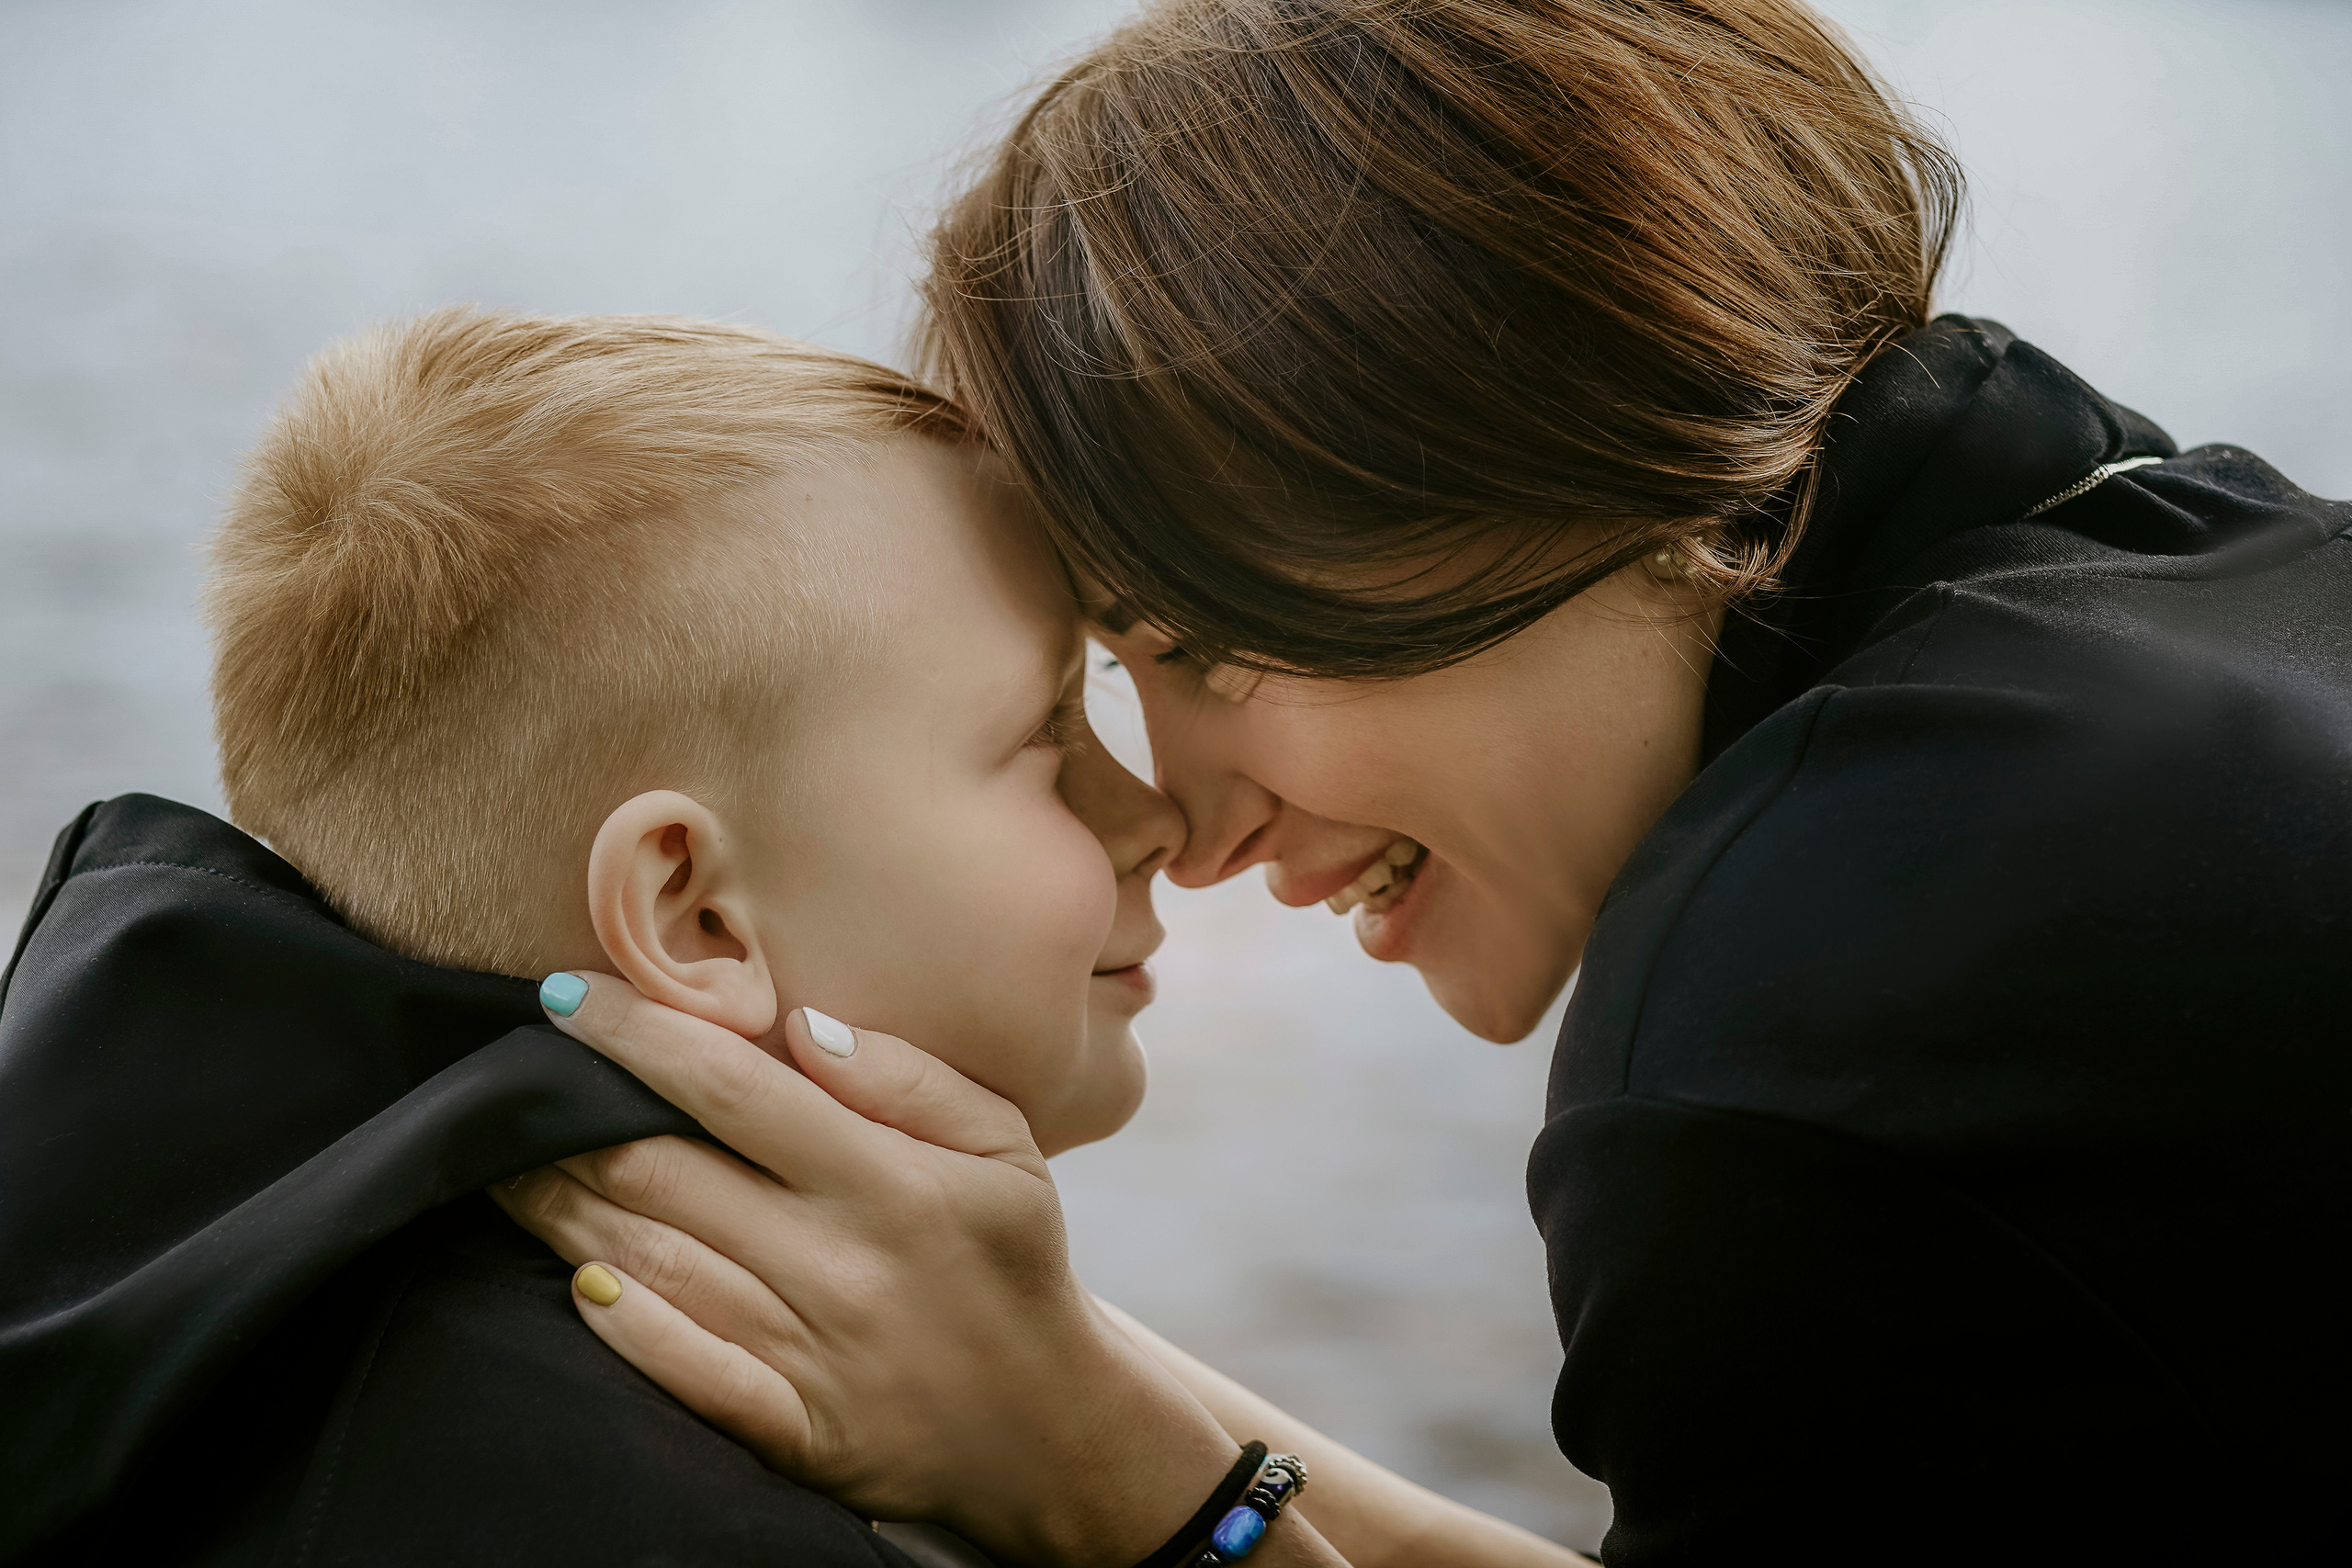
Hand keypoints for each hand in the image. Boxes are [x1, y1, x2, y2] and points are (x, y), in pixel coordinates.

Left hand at [492, 973, 1345, 1567]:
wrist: (1045, 1428)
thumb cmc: (1012, 1262)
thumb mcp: (1005, 1148)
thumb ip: (911, 1077)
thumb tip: (802, 1024)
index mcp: (889, 1180)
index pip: (732, 1086)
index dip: (633, 1035)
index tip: (559, 995)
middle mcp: (839, 1262)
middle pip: (661, 1173)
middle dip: (563, 1123)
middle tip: (503, 1084)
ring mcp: (809, 1351)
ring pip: (649, 1266)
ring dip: (561, 1213)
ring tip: (505, 1168)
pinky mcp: (789, 1429)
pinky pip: (680, 1370)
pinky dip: (618, 1328)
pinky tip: (575, 1287)